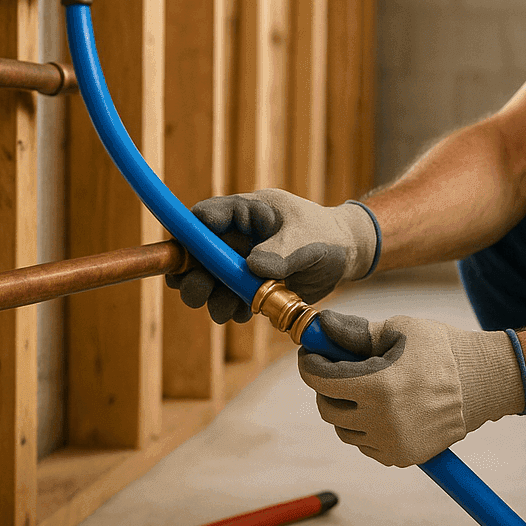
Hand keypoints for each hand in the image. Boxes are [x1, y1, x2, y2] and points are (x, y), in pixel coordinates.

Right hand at [165, 189, 379, 323]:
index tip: (180, 255)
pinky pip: (228, 299)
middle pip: (196, 254)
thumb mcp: (307, 238)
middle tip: (196, 295)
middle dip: (191, 276)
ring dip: (211, 298)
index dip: (187, 234)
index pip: (205, 217)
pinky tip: (245, 313)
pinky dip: (231, 309)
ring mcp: (240, 262)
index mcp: (246, 212)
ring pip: (209, 281)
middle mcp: (237, 237)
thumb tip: (252, 267)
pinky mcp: (249, 286)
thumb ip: (281, 251)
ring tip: (225, 310)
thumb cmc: (326, 234)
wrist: (345, 255)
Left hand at [299, 311, 525, 466]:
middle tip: (337, 370)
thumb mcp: (399, 330)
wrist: (482, 382)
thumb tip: (320, 326)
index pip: (321, 380)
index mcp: (379, 385)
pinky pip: (365, 444)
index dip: (310, 364)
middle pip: (328, 408)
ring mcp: (392, 442)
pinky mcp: (402, 457)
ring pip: (344, 430)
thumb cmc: (440, 349)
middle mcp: (382, 419)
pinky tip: (380, 409)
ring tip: (362, 389)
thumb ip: (355, 333)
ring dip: (344, 409)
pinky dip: (364, 428)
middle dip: (326, 387)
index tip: (311, 355)